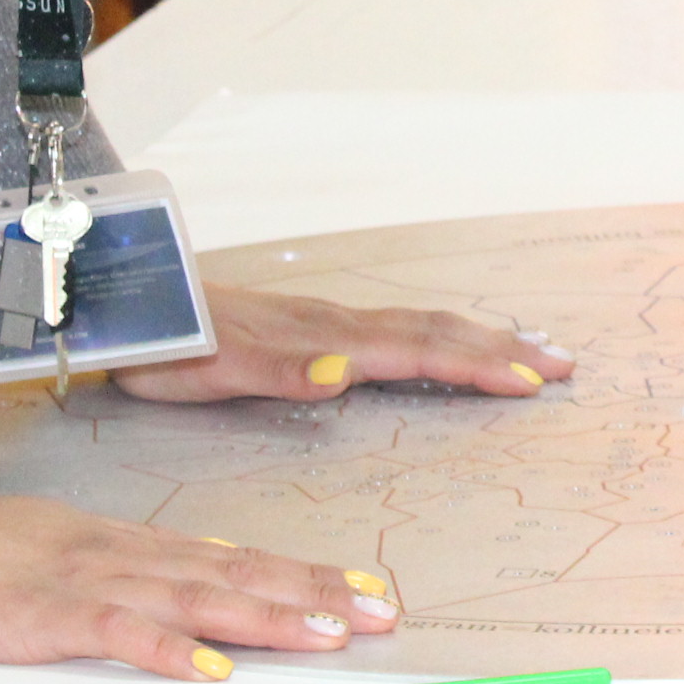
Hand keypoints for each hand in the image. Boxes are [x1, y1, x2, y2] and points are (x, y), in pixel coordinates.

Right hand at [0, 448, 401, 678]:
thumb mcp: (68, 557)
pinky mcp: (41, 614)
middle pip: (232, 575)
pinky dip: (164, 648)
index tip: (365, 592)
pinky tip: (206, 666)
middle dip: (310, 595)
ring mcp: (84, 581)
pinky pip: (113, 631)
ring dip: (263, 615)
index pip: (233, 559)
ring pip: (191, 598)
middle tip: (378, 614)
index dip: (303, 576)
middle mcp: (121, 556)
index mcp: (129, 547)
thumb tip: (204, 583)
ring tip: (325, 634)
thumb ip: (135, 574)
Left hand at [113, 288, 574, 403]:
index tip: (531, 381)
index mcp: (320, 340)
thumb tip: (344, 373)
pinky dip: (440, 338)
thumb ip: (279, 369)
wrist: (118, 303)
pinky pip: (394, 331)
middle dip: (501, 349)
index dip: (475, 366)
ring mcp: (323, 324)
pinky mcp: (310, 330)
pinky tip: (446, 345)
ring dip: (480, 339)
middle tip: (565, 363)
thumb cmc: (159, 346)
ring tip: (531, 349)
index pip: (415, 350)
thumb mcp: (210, 366)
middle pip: (434, 331)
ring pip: (419, 326)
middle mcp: (332, 326)